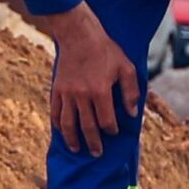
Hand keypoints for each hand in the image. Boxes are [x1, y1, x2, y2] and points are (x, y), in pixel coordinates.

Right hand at [36, 2, 140, 156]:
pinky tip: (62, 132)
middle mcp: (82, 96)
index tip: (113, 133)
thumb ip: (131, 91)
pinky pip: (56, 111)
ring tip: (77, 149)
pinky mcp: (57, 89)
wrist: (78, 35)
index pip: (106, 121)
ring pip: (68, 123)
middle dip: (93, 143)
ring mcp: (67, 93)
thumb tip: (132, 113)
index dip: (111, 130)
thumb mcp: (126, 67)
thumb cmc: (105, 50)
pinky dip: (58, 124)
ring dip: (73, 139)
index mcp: (100, 91)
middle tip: (97, 153)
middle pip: (87, 127)